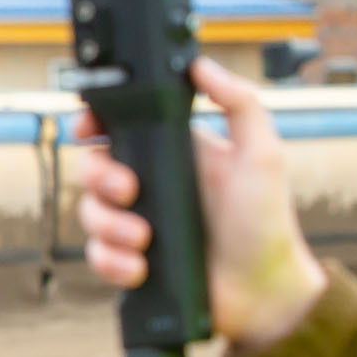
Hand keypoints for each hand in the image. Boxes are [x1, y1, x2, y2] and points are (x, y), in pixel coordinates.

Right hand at [74, 56, 325, 349]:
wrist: (264, 292)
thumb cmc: (268, 223)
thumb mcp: (262, 153)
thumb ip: (239, 102)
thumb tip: (201, 64)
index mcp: (172, 152)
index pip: (117, 126)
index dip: (93, 123)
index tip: (89, 128)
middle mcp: (149, 184)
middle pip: (91, 167)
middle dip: (99, 177)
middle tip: (128, 191)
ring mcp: (137, 223)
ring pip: (88, 213)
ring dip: (108, 224)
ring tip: (143, 238)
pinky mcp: (131, 261)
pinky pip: (97, 256)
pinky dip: (112, 261)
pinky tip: (140, 266)